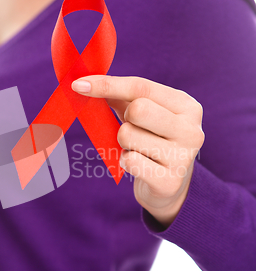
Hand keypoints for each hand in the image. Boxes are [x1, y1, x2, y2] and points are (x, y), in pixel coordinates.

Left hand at [71, 75, 204, 227]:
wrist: (170, 186)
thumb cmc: (152, 140)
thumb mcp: (145, 114)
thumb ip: (121, 95)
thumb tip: (85, 84)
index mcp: (187, 106)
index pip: (141, 87)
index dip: (107, 84)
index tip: (78, 84)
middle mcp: (191, 130)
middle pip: (137, 109)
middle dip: (124, 119)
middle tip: (133, 130)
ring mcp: (183, 157)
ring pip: (128, 135)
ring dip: (123, 143)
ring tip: (139, 150)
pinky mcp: (169, 181)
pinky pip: (129, 161)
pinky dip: (125, 161)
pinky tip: (139, 165)